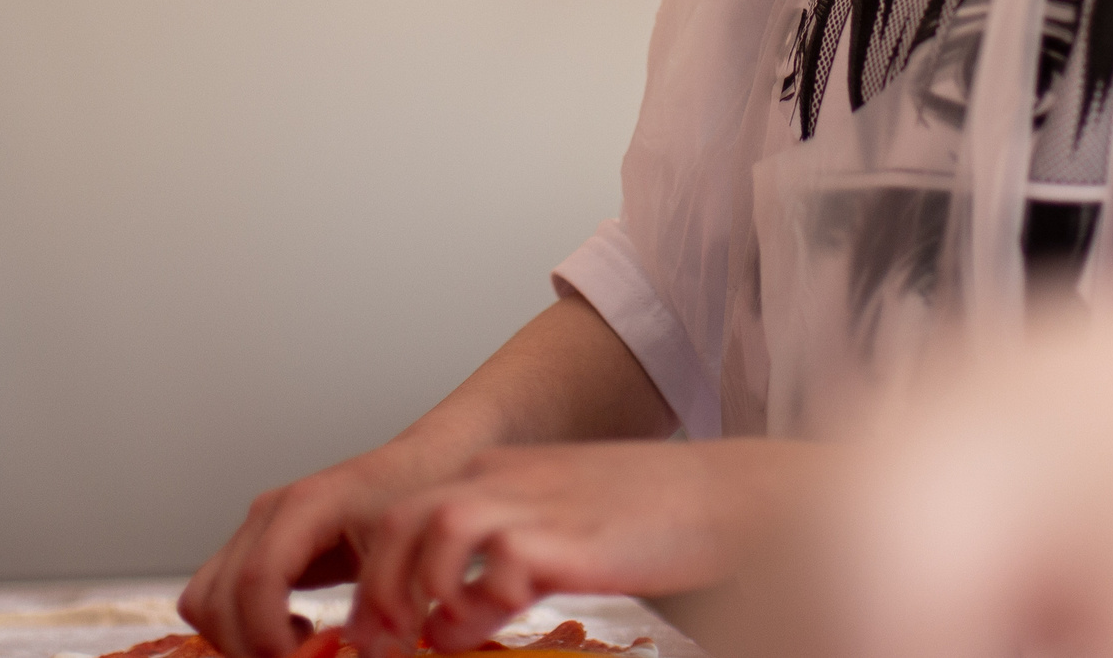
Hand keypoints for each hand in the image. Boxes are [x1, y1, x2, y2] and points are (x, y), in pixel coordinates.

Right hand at [183, 442, 459, 657]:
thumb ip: (380, 600)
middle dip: (250, 646)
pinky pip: (215, 597)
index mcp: (306, 505)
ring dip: (237, 639)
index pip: (258, 578)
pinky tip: (289, 631)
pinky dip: (236, 626)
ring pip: (204, 600)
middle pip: (219, 596)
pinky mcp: (252, 547)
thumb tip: (364, 650)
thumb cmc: (413, 498)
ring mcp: (254, 529)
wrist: (416, 468)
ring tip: (295, 648)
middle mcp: (267, 514)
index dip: (267, 633)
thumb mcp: (405, 550)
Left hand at [352, 441, 818, 657]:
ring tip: (439, 633)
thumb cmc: (658, 515)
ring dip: (421, 588)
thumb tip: (457, 612)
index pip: (406, 512)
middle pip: (402, 520)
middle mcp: (509, 479)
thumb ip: (507, 558)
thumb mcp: (564, 522)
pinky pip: (497, 563)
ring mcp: (538, 502)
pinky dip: (483, 599)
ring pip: (433, 527)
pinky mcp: (569, 537)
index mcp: (503, 471)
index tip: (380, 627)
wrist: (733, 496)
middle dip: (379, 588)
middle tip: (385, 642)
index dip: (378, 574)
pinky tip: (503, 617)